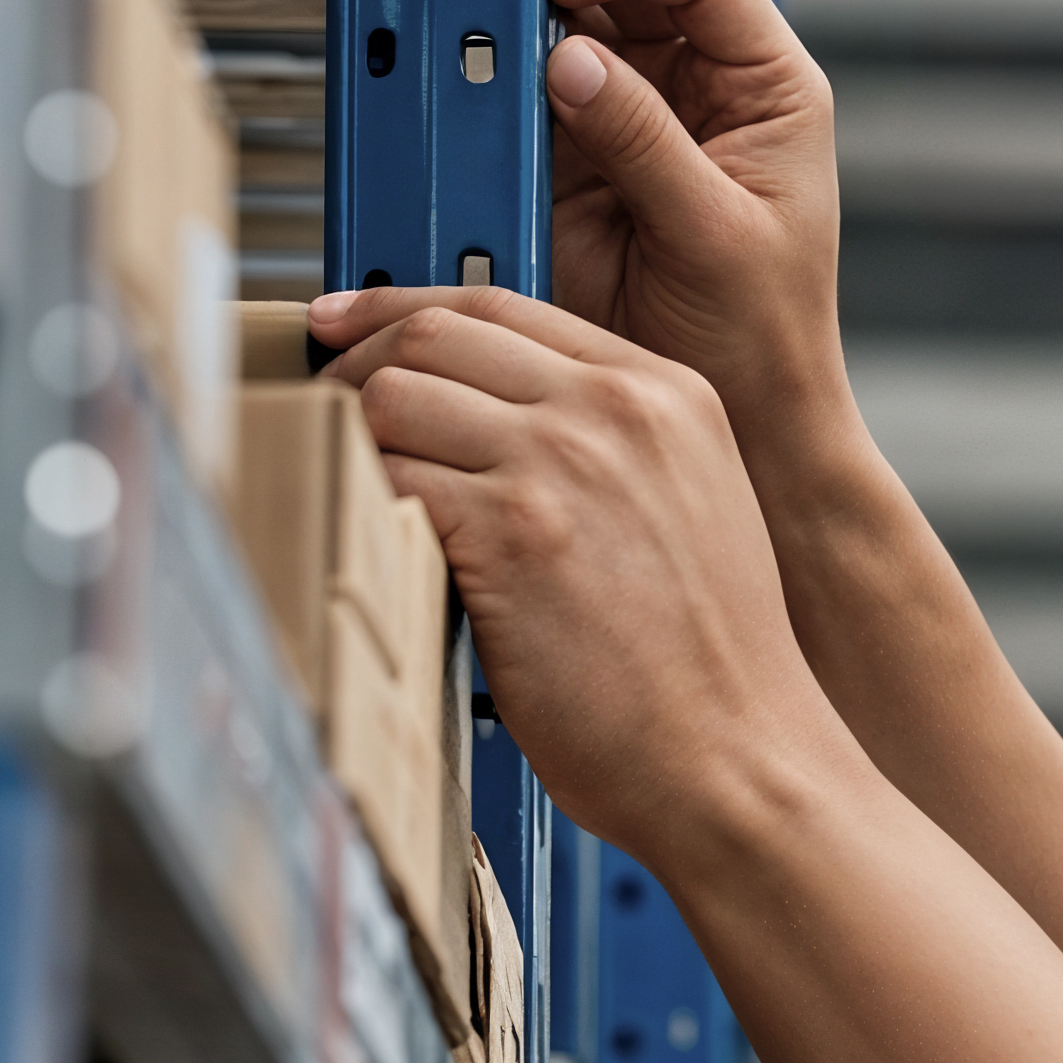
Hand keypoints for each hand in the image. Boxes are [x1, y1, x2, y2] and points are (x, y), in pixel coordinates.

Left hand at [307, 283, 856, 866]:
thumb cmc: (712, 667)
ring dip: (353, 437)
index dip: (402, 308)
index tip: (350, 326)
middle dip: (357, 364)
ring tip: (354, 484)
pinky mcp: (512, 533)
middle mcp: (618, 411)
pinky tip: (378, 535)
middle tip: (324, 405)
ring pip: (395, 396)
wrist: (738, 757)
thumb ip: (611, 448)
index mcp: (667, 395)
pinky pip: (389, 474)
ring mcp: (565, 464)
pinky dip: (364, 499)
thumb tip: (487, 425)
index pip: (502, 305)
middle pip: (435, 333)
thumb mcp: (693, 510)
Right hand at [535, 0, 850, 453]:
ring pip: (572, 17)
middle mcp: (700, 85)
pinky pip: (526, 86)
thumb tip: (577, 63)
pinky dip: (492, 60)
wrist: (738, 414)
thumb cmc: (766, 334)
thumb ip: (649, 145)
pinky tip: (463, 34)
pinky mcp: (575, 155)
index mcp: (766, 86)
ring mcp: (633, 114)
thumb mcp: (718, 234)